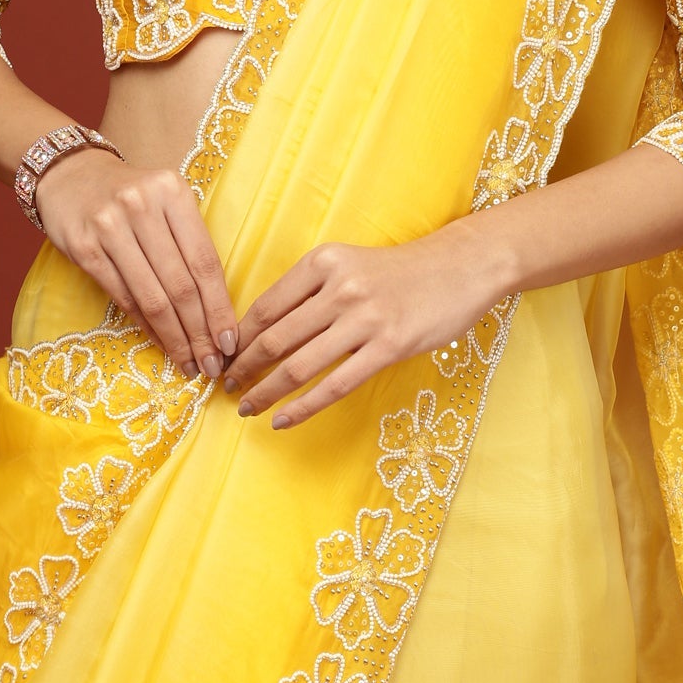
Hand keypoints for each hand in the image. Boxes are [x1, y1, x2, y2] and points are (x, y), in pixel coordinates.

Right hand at [35, 149, 237, 381]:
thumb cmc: (130, 195)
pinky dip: (146, 326)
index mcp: (172, 192)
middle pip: (181, 284)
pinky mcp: (84, 247)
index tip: (231, 342)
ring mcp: (109, 226)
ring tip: (190, 363)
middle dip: (200, 332)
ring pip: (152, 297)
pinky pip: (123, 297)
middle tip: (213, 365)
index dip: (219, 307)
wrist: (71, 175)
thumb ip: (189, 241)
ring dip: (175, 337)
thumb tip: (217, 309)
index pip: (204, 261)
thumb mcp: (166, 201)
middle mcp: (142, 206)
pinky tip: (161, 343)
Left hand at [223, 230, 492, 428]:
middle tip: (225, 388)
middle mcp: (339, 287)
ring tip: (246, 408)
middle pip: (275, 338)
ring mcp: (365, 318)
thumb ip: (310, 291)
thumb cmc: (399, 271)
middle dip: (243, 368)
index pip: (266, 306)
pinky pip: (335, 385)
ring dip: (265, 392)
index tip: (222, 358)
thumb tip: (263, 331)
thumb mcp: (348, 264)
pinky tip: (282, 420)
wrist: (460, 267)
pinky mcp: (388, 346)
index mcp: (323, 262)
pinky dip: (302, 407)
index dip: (238, 338)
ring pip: (298, 365)